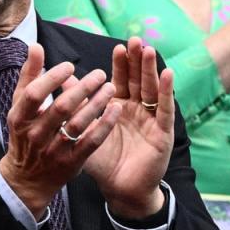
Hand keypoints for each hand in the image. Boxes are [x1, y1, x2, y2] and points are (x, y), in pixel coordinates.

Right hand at [0, 44, 120, 217]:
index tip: (70, 66)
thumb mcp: (20, 106)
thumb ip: (29, 76)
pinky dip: (104, 125)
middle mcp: (35, 135)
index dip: (52, 78)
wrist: (27, 178)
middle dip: (82, 89)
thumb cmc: (25, 133)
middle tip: (100, 73)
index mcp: (19, 118)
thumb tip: (36, 46)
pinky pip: (91, 142)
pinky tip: (115, 109)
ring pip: (78, 124)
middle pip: (60, 108)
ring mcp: (53, 150)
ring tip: (111, 87)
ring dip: (96, 104)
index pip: (34, 94)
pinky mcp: (70, 163)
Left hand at [82, 38, 174, 218]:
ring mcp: (151, 119)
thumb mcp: (86, 130)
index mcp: (117, 107)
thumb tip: (63, 81)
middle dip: (136, 61)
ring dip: (150, 70)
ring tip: (148, 50)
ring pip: (152, 90)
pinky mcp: (162, 132)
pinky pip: (165, 109)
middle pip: (138, 80)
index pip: (120, 81)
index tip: (117, 47)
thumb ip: (76, 106)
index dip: (120, 65)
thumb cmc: (102, 161)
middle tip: (135, 40)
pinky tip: (167, 74)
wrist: (119, 188)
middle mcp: (136, 110)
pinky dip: (166, 91)